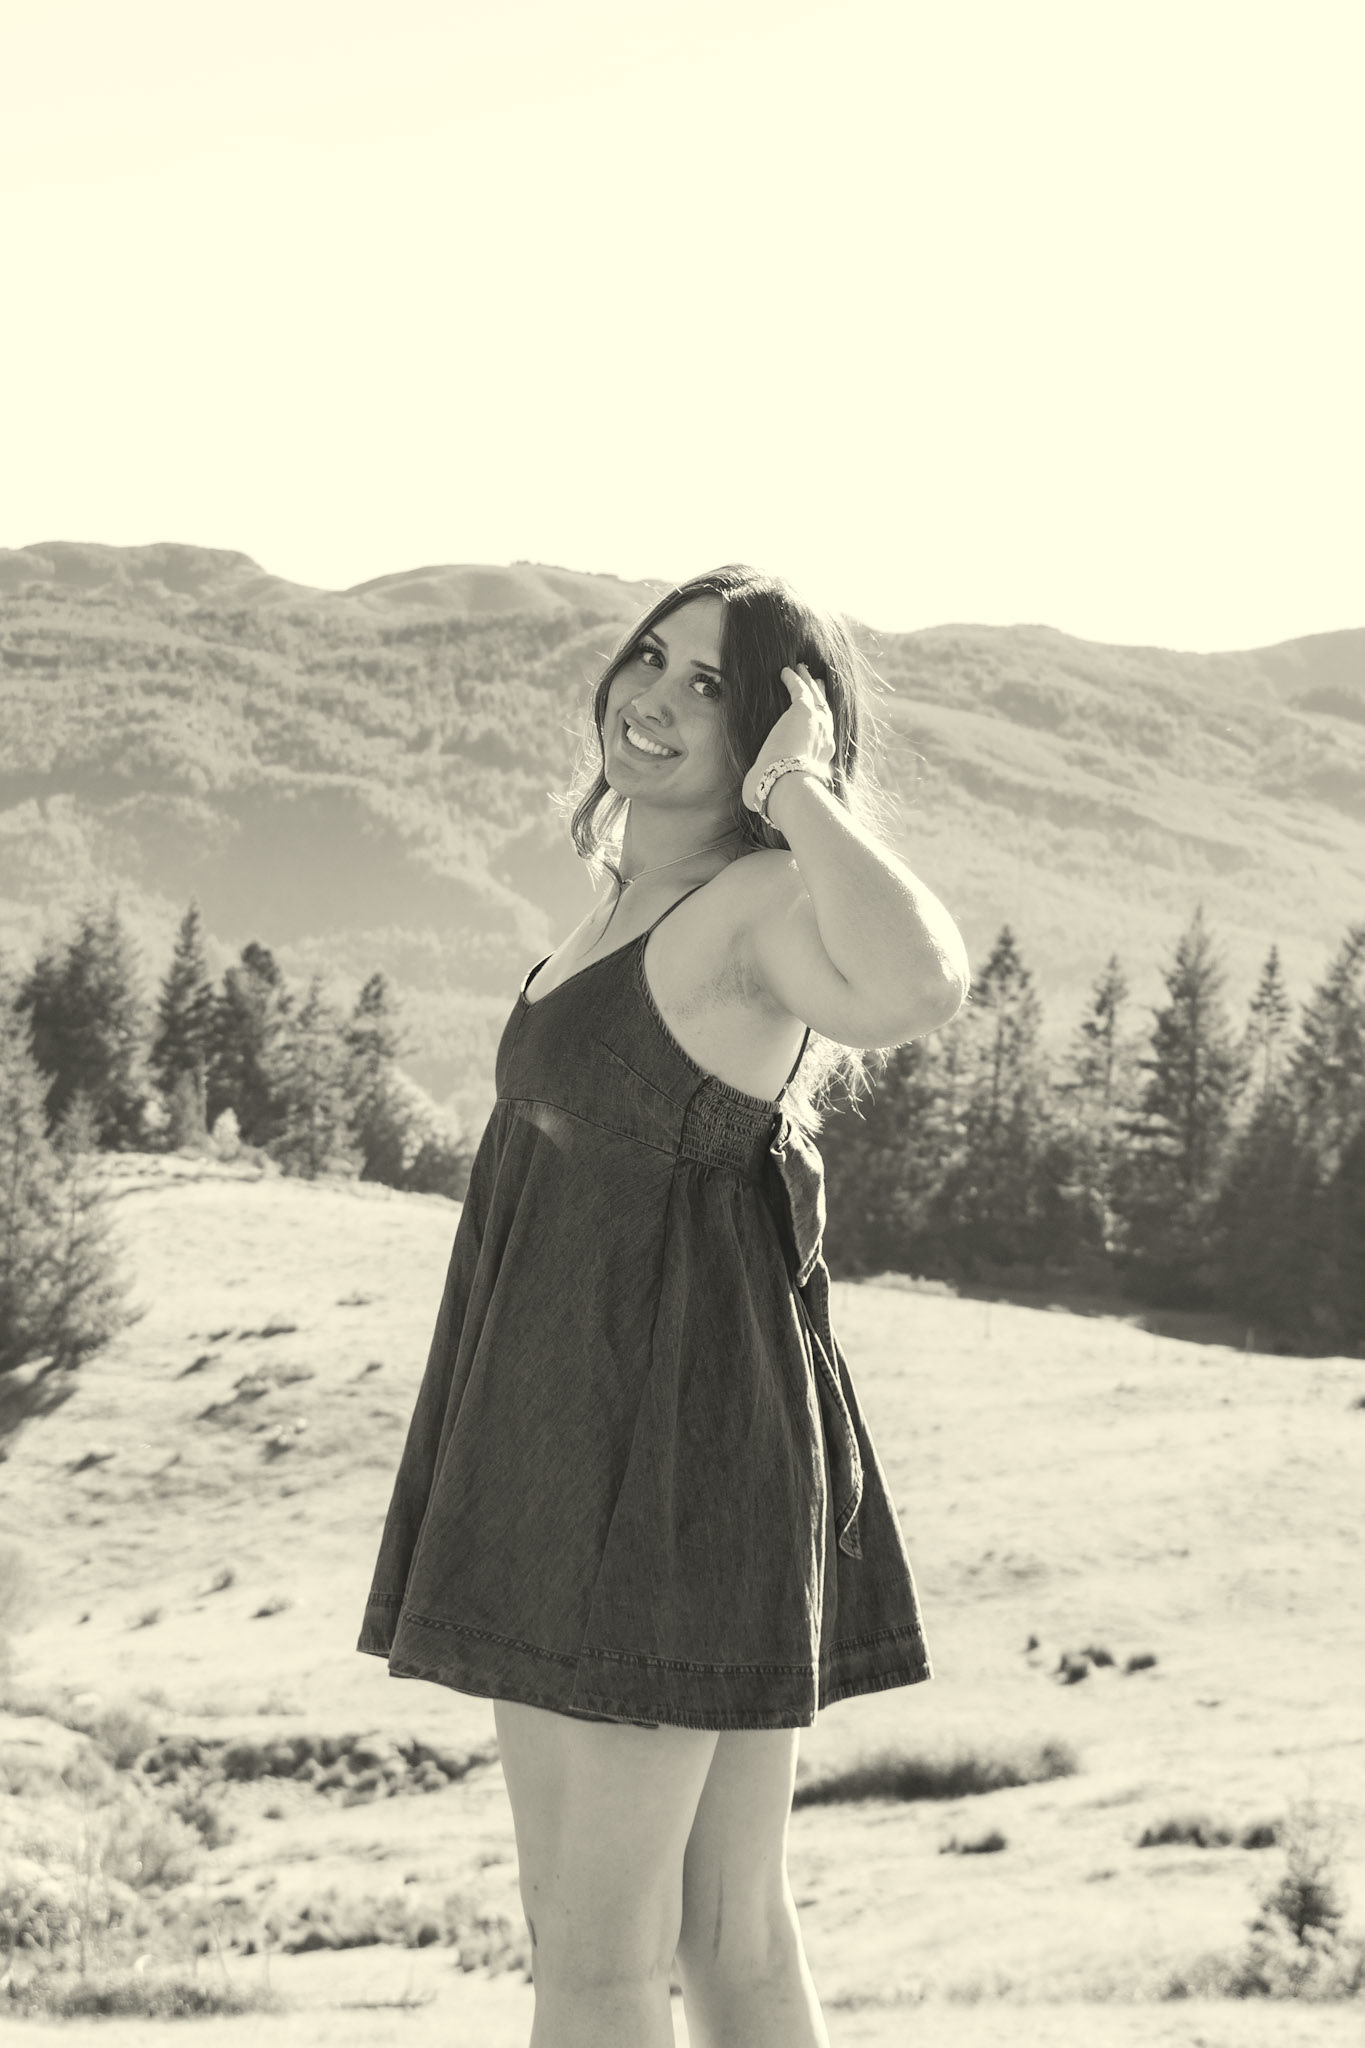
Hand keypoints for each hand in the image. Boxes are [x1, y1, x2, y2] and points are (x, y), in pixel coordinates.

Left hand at [741, 663, 836, 815]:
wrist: (788, 786)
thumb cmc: (780, 795)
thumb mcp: (775, 791)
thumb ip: (766, 790)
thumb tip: (752, 801)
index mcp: (823, 758)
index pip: (823, 736)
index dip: (820, 723)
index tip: (817, 716)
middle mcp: (825, 740)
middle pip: (825, 711)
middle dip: (820, 695)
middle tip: (818, 682)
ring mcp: (818, 724)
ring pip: (815, 696)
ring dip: (808, 681)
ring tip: (802, 669)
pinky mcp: (805, 712)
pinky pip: (800, 690)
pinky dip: (794, 679)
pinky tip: (786, 671)